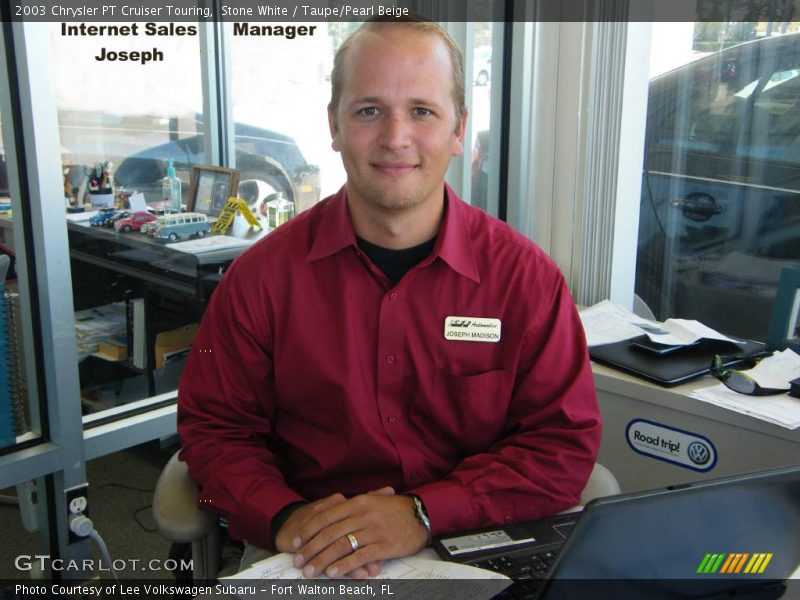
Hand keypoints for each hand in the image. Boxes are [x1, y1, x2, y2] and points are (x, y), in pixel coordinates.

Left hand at [291, 487, 428, 578]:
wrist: (422, 514)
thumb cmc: (395, 509)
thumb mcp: (372, 500)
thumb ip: (351, 506)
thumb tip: (325, 510)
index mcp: (358, 502)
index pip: (326, 516)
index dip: (308, 530)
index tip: (297, 542)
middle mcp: (363, 515)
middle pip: (330, 533)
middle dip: (311, 549)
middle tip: (299, 561)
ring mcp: (374, 530)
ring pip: (341, 546)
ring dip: (322, 560)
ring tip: (310, 571)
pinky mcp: (384, 546)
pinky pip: (359, 557)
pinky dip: (344, 566)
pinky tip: (333, 573)